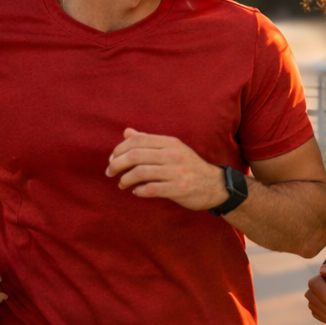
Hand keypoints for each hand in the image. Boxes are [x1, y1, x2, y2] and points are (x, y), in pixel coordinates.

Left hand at [107, 128, 231, 210]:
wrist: (215, 185)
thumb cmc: (189, 167)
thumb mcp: (173, 149)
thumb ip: (149, 141)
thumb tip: (127, 132)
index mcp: (170, 143)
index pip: (137, 140)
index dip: (119, 149)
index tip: (112, 159)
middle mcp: (173, 155)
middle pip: (134, 156)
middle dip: (116, 164)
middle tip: (110, 172)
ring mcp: (176, 172)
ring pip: (139, 173)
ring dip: (125, 179)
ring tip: (122, 184)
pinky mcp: (178, 189)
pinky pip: (151, 189)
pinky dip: (139, 191)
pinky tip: (136, 192)